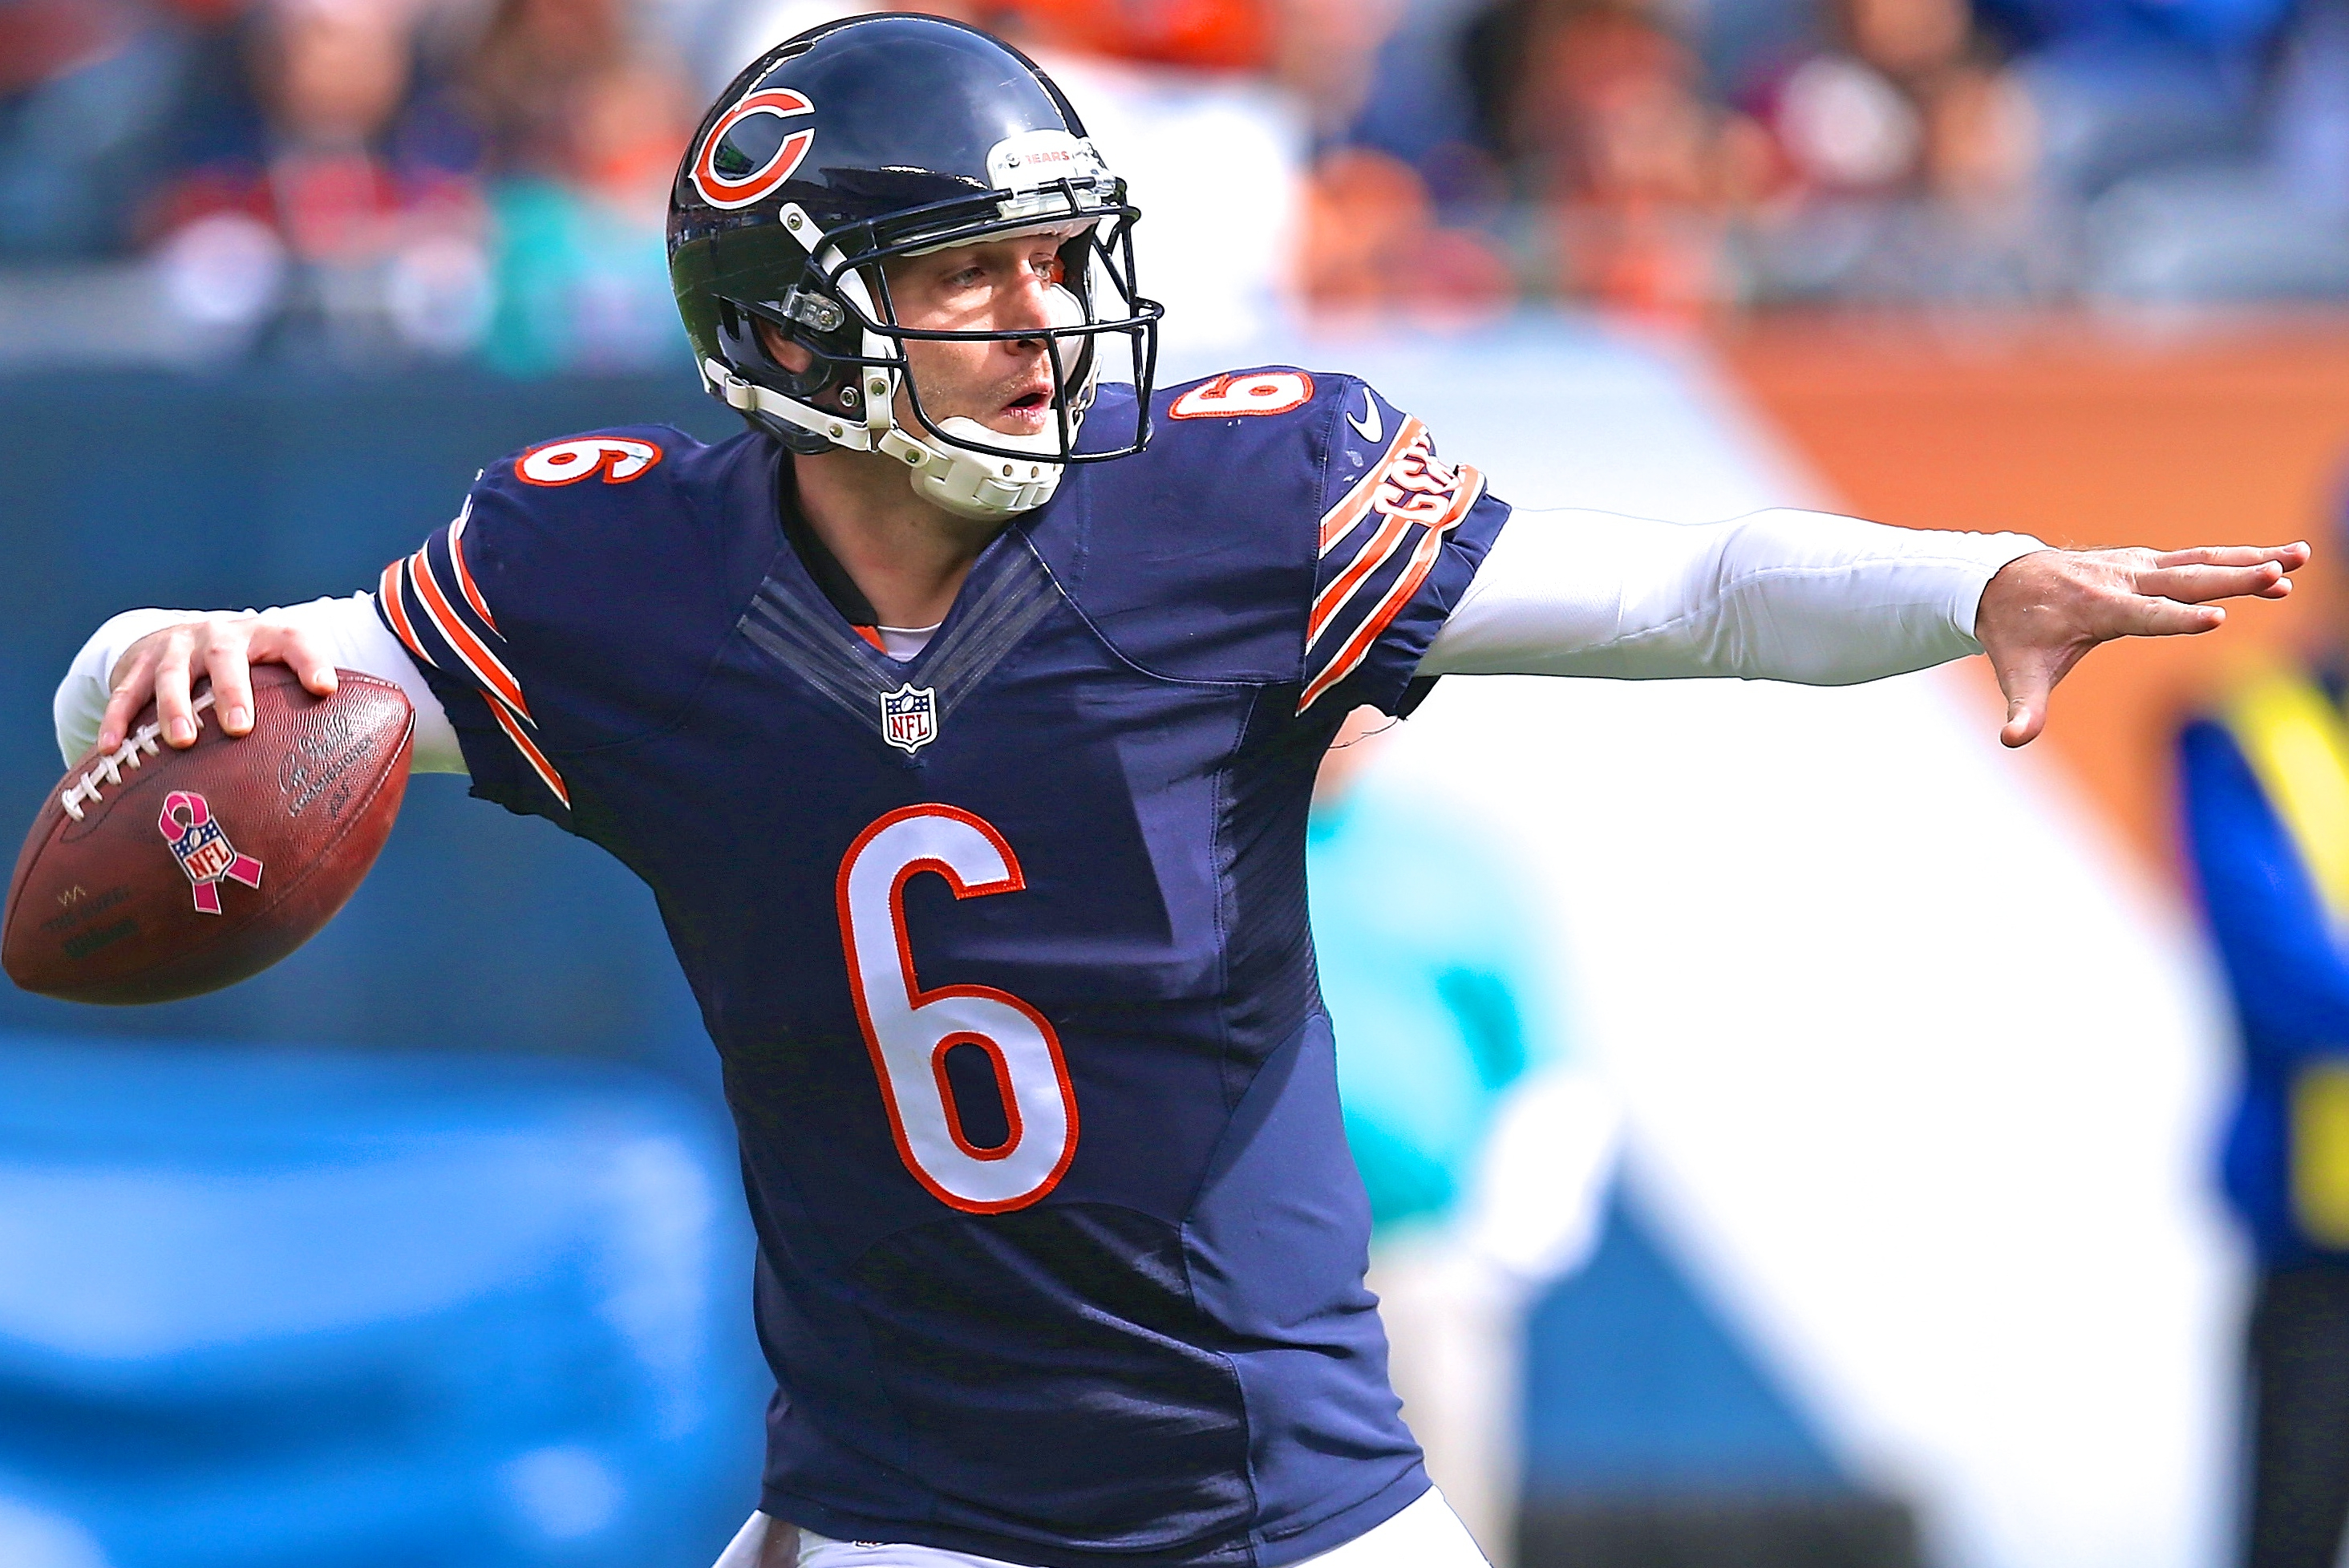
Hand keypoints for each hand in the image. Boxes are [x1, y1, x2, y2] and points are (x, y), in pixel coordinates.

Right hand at [100, 617, 338, 752]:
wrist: (189, 634)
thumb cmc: (253, 667)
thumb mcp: (280, 670)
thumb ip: (312, 701)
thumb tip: (361, 762)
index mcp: (265, 636)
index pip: (295, 641)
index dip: (310, 660)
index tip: (325, 688)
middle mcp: (221, 635)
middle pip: (227, 657)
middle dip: (233, 692)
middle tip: (240, 728)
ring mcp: (176, 646)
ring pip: (173, 674)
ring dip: (175, 707)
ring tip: (181, 742)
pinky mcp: (138, 662)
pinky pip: (125, 692)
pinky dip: (118, 719)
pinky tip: (113, 747)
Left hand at [1977, 541, 2308, 747]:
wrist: (1998, 581)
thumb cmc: (2015, 632)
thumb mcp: (2016, 673)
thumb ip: (2022, 709)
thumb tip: (2012, 741)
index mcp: (2097, 608)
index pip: (2145, 615)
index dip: (2179, 619)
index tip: (2218, 618)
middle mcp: (2121, 581)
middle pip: (2186, 580)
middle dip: (2235, 578)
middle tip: (2281, 574)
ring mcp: (2136, 567)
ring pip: (2200, 562)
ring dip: (2249, 560)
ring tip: (2299, 559)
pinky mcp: (2145, 562)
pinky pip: (2197, 560)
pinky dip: (2235, 560)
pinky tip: (2275, 566)